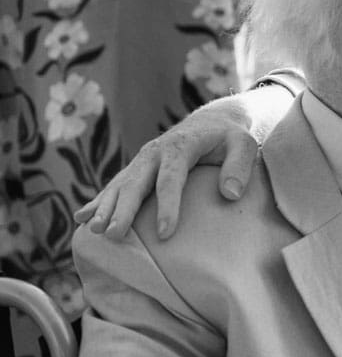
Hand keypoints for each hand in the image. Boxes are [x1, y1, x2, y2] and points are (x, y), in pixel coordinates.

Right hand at [75, 93, 264, 239]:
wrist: (211, 122)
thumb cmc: (230, 138)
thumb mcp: (244, 145)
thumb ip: (239, 167)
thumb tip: (229, 194)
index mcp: (180, 146)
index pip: (171, 178)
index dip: (168, 206)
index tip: (165, 233)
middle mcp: (155, 152)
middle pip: (136, 183)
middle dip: (123, 209)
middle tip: (114, 234)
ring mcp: (142, 161)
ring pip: (120, 185)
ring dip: (105, 207)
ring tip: (94, 230)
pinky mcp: (137, 170)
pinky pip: (115, 186)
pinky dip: (98, 202)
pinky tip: (82, 219)